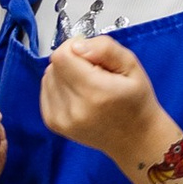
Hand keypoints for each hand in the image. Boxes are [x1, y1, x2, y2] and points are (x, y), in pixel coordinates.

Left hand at [36, 34, 161, 163]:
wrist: (134, 138)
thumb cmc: (136, 101)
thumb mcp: (132, 66)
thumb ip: (105, 48)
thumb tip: (77, 45)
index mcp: (95, 92)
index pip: (62, 56)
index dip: (75, 47)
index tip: (91, 56)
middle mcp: (74, 109)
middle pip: (54, 65)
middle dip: (72, 61)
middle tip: (94, 73)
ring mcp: (61, 119)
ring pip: (48, 76)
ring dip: (64, 74)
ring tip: (87, 85)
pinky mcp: (54, 123)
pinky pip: (46, 90)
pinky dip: (59, 87)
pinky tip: (78, 94)